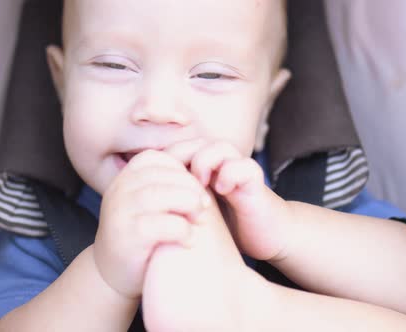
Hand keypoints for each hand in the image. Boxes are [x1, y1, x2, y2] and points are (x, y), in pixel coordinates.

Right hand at [93, 150, 211, 298]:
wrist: (112, 271)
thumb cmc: (143, 231)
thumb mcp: (153, 201)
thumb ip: (170, 181)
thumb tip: (202, 150)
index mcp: (127, 175)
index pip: (162, 159)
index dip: (186, 172)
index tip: (199, 192)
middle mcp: (119, 189)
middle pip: (166, 175)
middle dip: (192, 189)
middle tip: (204, 208)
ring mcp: (120, 211)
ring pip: (163, 195)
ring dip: (190, 206)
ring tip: (199, 220)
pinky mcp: (127, 235)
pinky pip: (163, 224)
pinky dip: (184, 231)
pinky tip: (189, 240)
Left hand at [165, 139, 292, 261]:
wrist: (264, 235)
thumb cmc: (226, 227)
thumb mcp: (192, 213)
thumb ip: (174, 203)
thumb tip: (141, 206)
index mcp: (203, 170)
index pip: (179, 150)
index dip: (167, 160)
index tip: (156, 181)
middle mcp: (221, 164)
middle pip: (196, 142)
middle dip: (183, 156)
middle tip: (173, 177)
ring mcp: (238, 169)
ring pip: (220, 147)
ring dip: (206, 161)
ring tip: (198, 181)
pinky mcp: (256, 181)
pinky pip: (244, 165)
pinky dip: (230, 173)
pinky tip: (220, 190)